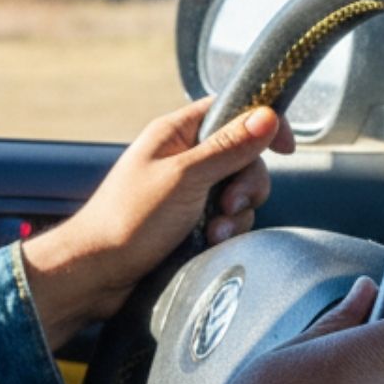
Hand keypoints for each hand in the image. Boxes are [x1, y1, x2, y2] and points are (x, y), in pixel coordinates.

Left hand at [21, 97, 290, 348]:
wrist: (96, 273)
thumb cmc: (127, 220)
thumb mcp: (184, 178)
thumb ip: (228, 148)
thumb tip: (267, 115)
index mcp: (176, 132)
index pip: (232, 110)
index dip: (263, 123)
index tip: (286, 146)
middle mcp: (183, 157)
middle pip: (244, 155)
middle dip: (247, 183)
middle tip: (227, 204)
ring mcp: (187, 190)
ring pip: (239, 191)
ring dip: (236, 214)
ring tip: (213, 232)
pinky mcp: (190, 221)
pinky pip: (227, 219)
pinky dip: (226, 231)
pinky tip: (210, 244)